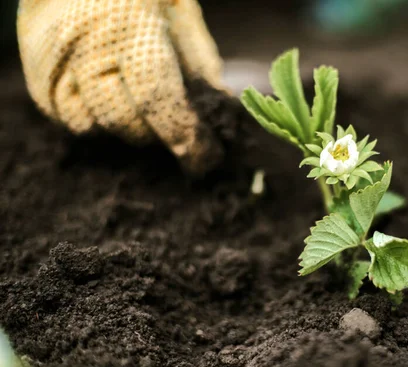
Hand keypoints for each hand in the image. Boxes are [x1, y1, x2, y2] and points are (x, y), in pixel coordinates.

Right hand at [17, 0, 223, 174]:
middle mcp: (85, 45)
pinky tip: (111, 101)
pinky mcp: (37, 78)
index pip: (158, 96)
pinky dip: (96, 122)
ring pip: (94, 126)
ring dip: (127, 129)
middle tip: (174, 123)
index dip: (186, 136)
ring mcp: (54, 63)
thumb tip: (219, 113)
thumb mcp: (179, 13)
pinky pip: (69, 121)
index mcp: (129, 24)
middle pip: (125, 120)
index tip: (206, 160)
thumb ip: (198, 62)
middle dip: (158, 134)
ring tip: (141, 106)